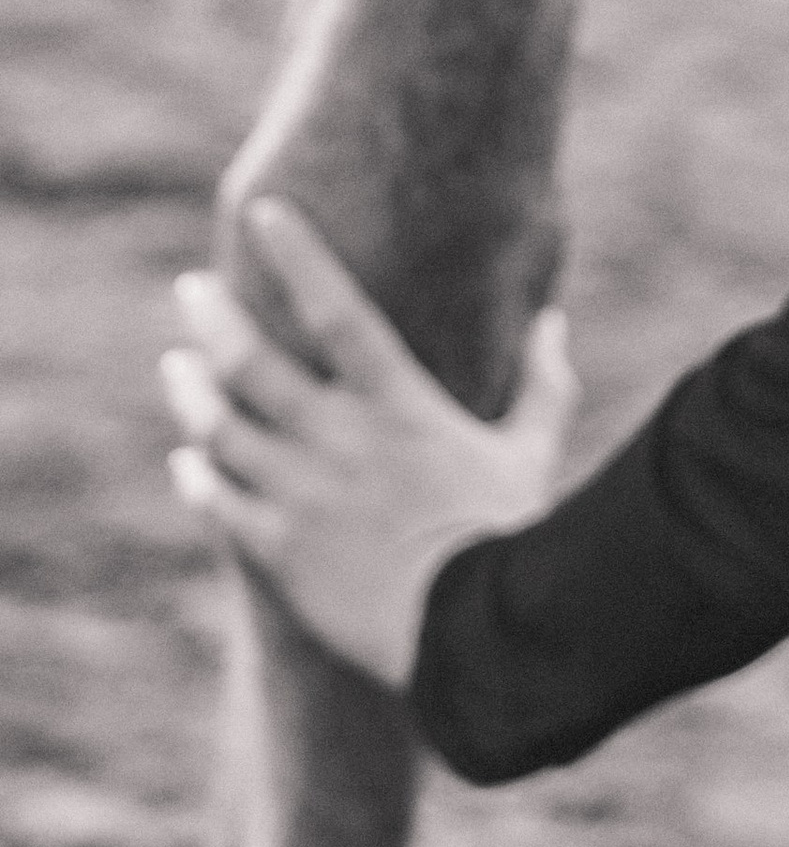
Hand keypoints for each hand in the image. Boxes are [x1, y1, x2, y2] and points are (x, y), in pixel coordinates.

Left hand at [160, 198, 578, 689]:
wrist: (475, 635)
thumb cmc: (514, 535)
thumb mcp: (534, 450)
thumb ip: (543, 383)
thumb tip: (553, 324)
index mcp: (398, 405)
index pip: (337, 309)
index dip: (299, 254)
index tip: (266, 211)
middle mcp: (338, 440)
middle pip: (251, 363)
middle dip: (213, 318)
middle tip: (191, 289)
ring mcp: (302, 496)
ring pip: (220, 428)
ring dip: (191, 392)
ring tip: (177, 366)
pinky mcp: (280, 552)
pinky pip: (220, 502)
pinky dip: (197, 476)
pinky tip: (188, 459)